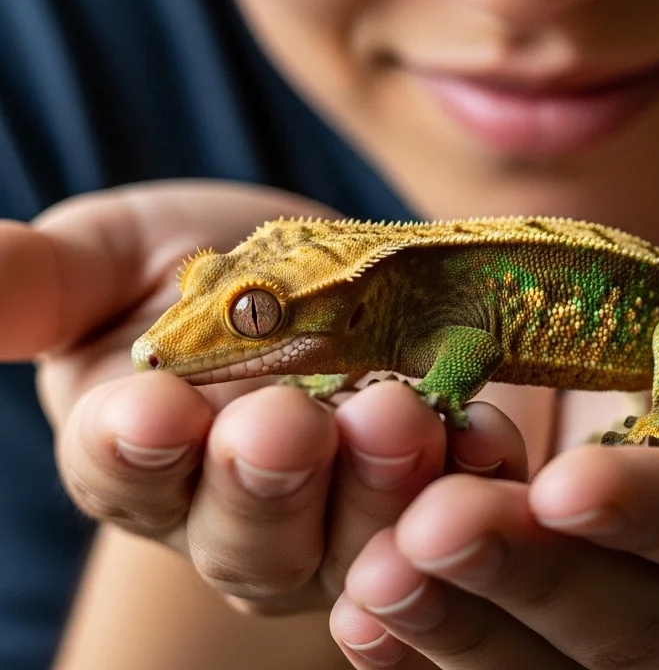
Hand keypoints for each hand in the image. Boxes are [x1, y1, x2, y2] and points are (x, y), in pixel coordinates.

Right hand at [0, 182, 528, 615]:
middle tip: (285, 423)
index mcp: (142, 457)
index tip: (149, 407)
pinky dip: (469, 471)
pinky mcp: (429, 491)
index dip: (134, 449)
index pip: (123, 472)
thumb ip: (38, 283)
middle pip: (243, 531)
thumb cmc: (204, 264)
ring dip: (375, 482)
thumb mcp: (116, 253)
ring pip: (351, 535)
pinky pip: (454, 505)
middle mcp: (236, 511)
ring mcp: (340, 516)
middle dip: (264, 480)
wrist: (328, 266)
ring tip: (394, 412)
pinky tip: (484, 434)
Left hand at [331, 217, 658, 667]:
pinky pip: (497, 643)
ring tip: (375, 578)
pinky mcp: (558, 591)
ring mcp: (632, 603)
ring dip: (461, 623)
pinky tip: (362, 616)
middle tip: (435, 530)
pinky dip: (428, 639)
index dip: (657, 512)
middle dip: (533, 578)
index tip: (570, 481)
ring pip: (551, 656)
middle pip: (632, 619)